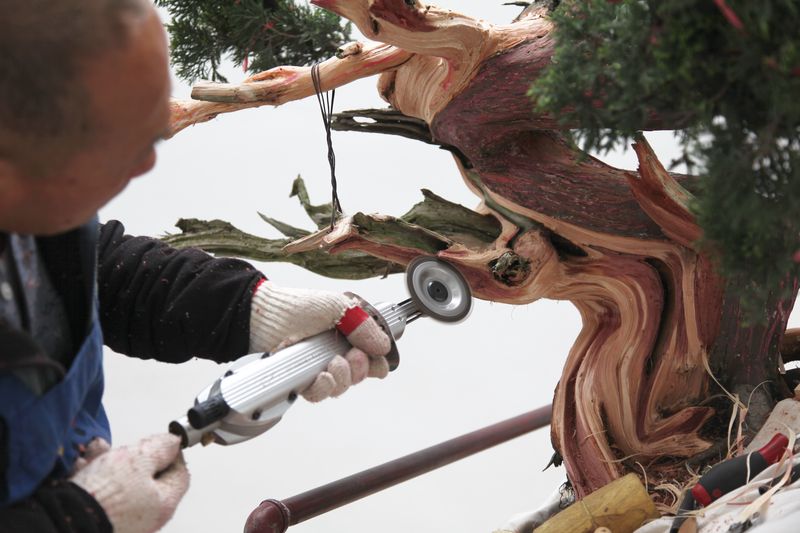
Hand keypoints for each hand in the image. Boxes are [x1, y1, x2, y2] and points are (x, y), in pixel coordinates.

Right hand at [69, 433, 189, 532]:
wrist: (64, 521)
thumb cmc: (106, 493)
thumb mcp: (139, 459)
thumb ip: (160, 448)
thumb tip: (174, 443)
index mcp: (163, 504)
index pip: (179, 475)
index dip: (172, 454)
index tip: (160, 442)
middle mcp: (147, 518)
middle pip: (149, 479)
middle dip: (134, 457)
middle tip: (123, 447)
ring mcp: (123, 522)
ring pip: (123, 484)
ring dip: (110, 463)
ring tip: (97, 450)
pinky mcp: (101, 521)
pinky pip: (104, 494)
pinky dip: (95, 478)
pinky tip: (83, 465)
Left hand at [250, 280, 391, 401]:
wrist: (268, 315)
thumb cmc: (300, 306)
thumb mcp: (339, 307)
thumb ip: (364, 326)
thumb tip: (384, 346)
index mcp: (348, 336)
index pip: (372, 358)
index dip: (376, 363)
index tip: (376, 360)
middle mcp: (336, 353)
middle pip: (360, 375)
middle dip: (360, 369)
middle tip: (353, 357)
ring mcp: (319, 367)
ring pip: (342, 387)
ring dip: (343, 378)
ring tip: (333, 364)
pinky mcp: (303, 379)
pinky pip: (319, 394)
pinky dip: (324, 388)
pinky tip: (322, 376)